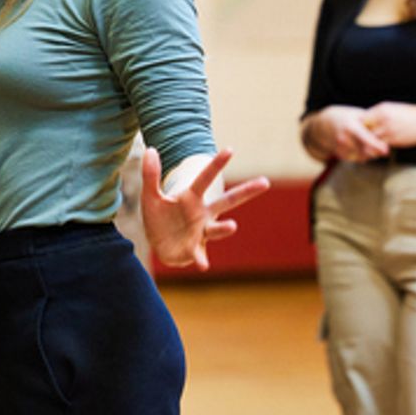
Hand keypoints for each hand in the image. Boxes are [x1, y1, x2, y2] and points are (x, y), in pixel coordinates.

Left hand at [141, 147, 269, 269]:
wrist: (159, 243)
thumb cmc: (159, 216)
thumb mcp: (150, 195)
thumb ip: (151, 174)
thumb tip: (150, 149)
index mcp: (192, 197)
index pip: (205, 178)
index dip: (217, 164)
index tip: (230, 149)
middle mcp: (202, 213)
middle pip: (227, 200)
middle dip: (246, 192)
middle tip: (266, 182)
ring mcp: (201, 231)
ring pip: (217, 228)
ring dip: (224, 228)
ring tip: (232, 225)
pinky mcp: (194, 249)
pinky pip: (199, 254)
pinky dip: (201, 260)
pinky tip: (203, 265)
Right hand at [307, 105, 389, 162]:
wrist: (323, 124)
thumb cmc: (344, 117)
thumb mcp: (356, 114)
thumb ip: (369, 121)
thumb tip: (385, 127)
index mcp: (350, 127)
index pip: (365, 139)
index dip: (377, 146)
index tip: (386, 150)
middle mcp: (344, 139)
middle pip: (365, 151)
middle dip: (376, 152)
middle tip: (384, 150)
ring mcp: (341, 148)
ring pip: (361, 157)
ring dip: (370, 155)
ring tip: (374, 148)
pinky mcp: (340, 154)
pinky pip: (355, 159)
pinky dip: (362, 156)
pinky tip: (363, 149)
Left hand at [363, 102, 415, 148]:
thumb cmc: (411, 115)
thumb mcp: (393, 109)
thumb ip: (380, 114)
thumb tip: (367, 120)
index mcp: (382, 108)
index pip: (363, 118)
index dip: (361, 126)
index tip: (363, 131)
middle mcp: (383, 118)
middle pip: (364, 129)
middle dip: (363, 135)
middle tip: (364, 141)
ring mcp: (388, 129)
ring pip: (371, 139)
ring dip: (370, 143)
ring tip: (371, 146)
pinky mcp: (395, 139)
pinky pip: (380, 146)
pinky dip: (378, 148)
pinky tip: (380, 149)